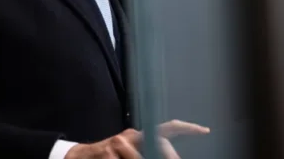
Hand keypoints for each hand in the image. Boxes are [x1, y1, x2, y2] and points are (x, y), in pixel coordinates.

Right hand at [64, 120, 209, 158]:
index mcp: (138, 136)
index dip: (185, 128)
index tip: (204, 130)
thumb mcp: (126, 153)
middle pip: (158, 144)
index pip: (166, 128)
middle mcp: (130, 134)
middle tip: (175, 157)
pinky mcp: (108, 149)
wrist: (79, 157)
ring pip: (139, 157)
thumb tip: (166, 151)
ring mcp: (119, 141)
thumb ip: (144, 151)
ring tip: (117, 158)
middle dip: (166, 156)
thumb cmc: (106, 158)